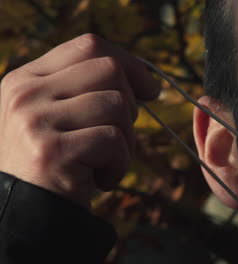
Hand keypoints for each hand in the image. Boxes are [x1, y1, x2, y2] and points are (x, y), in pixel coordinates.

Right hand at [0, 34, 158, 207]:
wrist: (28, 214)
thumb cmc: (59, 163)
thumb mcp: (63, 115)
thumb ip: (90, 89)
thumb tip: (146, 81)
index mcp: (28, 78)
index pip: (90, 45)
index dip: (130, 63)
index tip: (149, 90)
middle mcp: (26, 93)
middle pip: (109, 70)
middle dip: (129, 105)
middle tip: (117, 136)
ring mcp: (34, 120)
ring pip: (116, 105)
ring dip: (126, 140)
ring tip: (105, 162)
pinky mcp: (51, 151)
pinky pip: (112, 141)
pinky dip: (119, 164)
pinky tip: (101, 180)